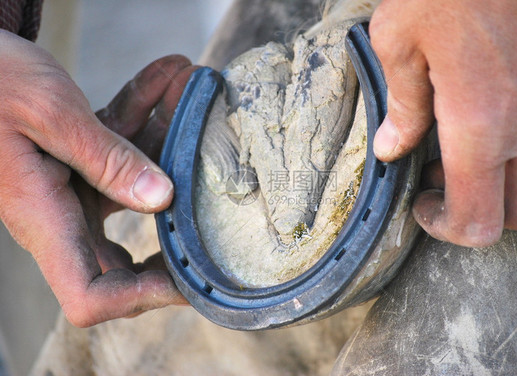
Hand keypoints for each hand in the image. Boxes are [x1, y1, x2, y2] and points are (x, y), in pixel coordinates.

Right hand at [0, 30, 196, 325]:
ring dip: (167, 142)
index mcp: (44, 218)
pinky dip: (145, 117)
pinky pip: (121, 152)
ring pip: (134, 187)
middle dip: (174, 234)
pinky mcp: (78, 162)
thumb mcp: (50, 114)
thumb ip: (106, 158)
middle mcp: (60, 214)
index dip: (141, 297)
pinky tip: (168, 76)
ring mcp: (71, 189)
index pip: (90, 297)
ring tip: (192, 91)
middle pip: (124, 257)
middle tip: (219, 210)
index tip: (191, 279)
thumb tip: (163, 197)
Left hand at [369, 0, 516, 246]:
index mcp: (483, 128)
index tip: (421, 205)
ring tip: (454, 149)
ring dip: (499, 182)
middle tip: (443, 187)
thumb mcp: (399, 43)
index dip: (446, 229)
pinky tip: (479, 117)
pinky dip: (514, 148)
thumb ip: (402, 107)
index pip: (478, 222)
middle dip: (484, 216)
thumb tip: (395, 148)